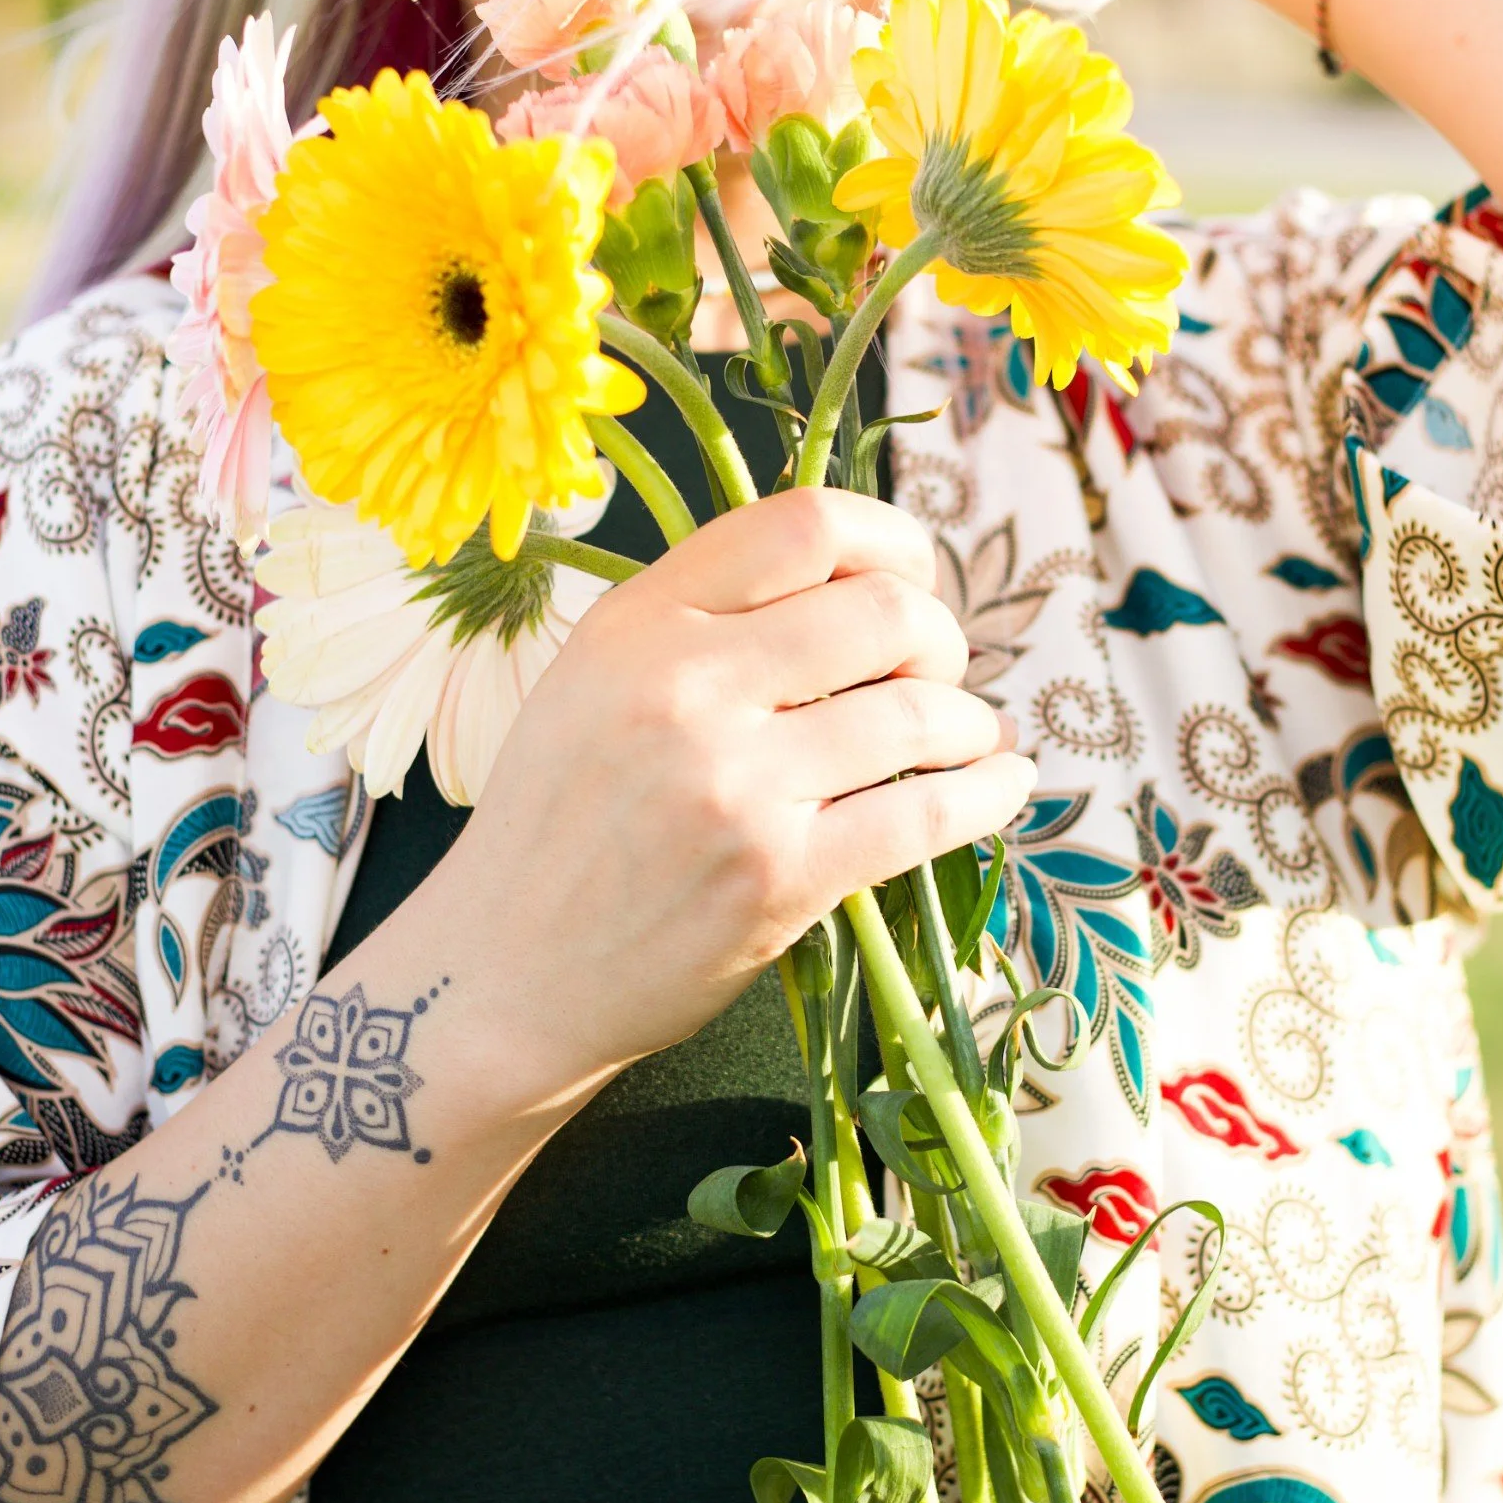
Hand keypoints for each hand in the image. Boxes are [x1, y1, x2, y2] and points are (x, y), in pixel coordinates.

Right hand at [438, 490, 1034, 1099]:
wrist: (500, 978)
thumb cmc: (559, 825)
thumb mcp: (594, 680)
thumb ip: (703, 618)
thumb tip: (860, 576)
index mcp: (637, 623)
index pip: (804, 524)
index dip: (891, 538)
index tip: (912, 574)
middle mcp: (684, 688)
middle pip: (886, 611)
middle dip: (942, 638)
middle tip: (937, 675)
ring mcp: (734, 786)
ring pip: (920, 715)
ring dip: (969, 726)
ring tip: (965, 741)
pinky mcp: (777, 879)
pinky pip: (925, 814)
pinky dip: (987, 794)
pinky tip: (1002, 785)